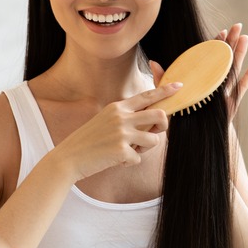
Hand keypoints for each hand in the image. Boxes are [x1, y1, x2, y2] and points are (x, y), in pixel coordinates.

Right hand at [51, 82, 181, 182]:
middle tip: (154, 133)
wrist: (69, 158)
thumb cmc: (90, 141)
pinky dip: (130, 162)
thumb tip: (152, 119)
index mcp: (118, 107)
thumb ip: (127, 117)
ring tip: (128, 151)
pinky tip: (115, 160)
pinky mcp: (121, 150)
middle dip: (162, 126)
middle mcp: (121, 117)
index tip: (179, 86)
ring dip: (144, 149)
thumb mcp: (106, 120)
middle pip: (160, 115)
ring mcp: (122, 133)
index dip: (165, 91)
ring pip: (153, 139)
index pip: (147, 96)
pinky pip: (139, 158)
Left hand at [149, 23, 247, 122]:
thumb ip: (163, 80)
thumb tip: (153, 62)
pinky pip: (241, 88)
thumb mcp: (170, 96)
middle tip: (237, 26)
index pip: (209, 58)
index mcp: (202, 80)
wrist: (195, 138)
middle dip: (231, 42)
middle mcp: (215, 83)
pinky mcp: (231, 103)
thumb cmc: (183, 118)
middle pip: (224, 59)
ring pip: (233, 69)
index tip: (220, 31)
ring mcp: (225, 92)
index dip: (215, 44)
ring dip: (240, 53)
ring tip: (245, 38)